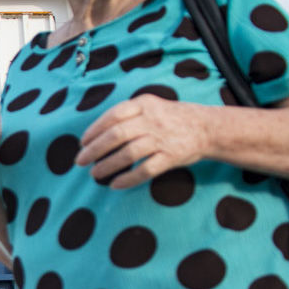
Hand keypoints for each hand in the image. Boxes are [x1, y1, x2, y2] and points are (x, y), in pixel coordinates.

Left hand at [76, 95, 208, 189]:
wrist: (208, 127)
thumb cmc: (170, 118)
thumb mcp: (150, 106)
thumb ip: (127, 115)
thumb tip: (95, 134)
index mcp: (144, 104)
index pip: (113, 115)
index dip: (94, 130)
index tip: (82, 142)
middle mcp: (152, 120)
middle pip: (116, 135)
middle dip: (94, 150)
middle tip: (80, 161)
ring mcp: (163, 138)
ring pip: (129, 154)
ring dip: (108, 165)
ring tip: (95, 174)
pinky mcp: (172, 156)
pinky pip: (146, 170)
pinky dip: (129, 179)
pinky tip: (115, 185)